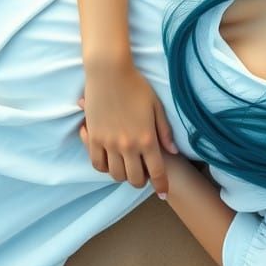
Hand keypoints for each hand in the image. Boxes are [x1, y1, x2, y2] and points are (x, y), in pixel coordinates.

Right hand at [76, 65, 177, 195]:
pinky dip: (104, 165)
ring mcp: (109, 143)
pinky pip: (97, 163)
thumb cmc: (136, 86)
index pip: (156, 171)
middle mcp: (128, 145)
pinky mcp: (93, 138)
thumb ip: (164, 131)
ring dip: (122, 174)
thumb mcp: (156, 107)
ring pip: (115, 174)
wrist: (110, 73)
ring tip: (126, 166)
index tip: (163, 193)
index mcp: (147, 138)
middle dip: (141, 181)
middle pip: (134, 178)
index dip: (161, 185)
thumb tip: (172, 152)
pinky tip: (109, 157)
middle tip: (142, 175)